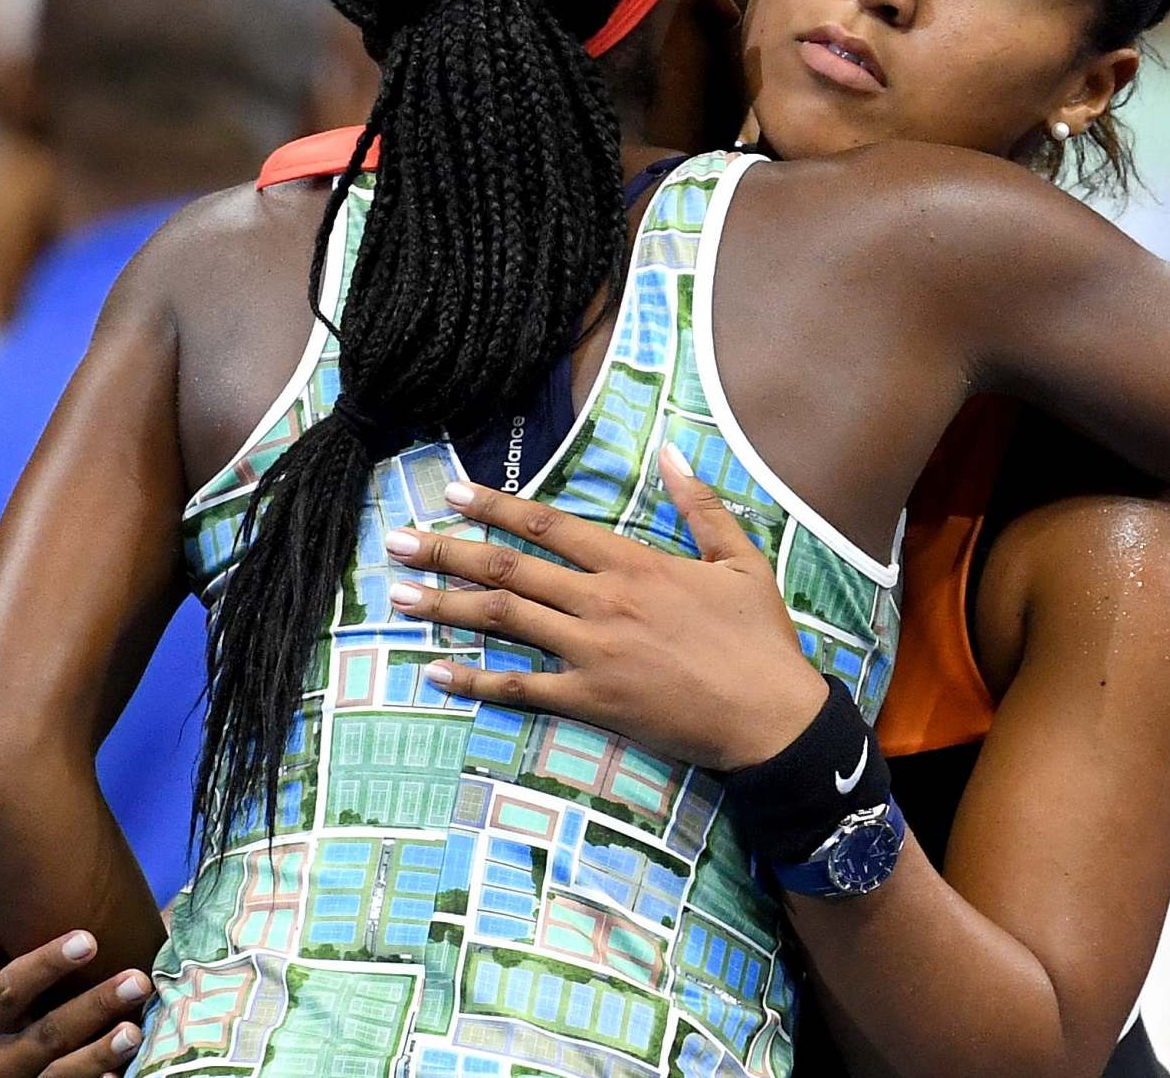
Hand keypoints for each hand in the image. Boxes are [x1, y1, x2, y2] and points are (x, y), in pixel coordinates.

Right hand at [0, 908, 150, 1077]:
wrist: (26, 1071)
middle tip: (139, 980)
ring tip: (135, 1031)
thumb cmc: (26, 1008)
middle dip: (94, 1005)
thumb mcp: (4, 985)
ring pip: (61, 1073)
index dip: (46, 964)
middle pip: (47, 1032)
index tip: (89, 940)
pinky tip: (120, 1076)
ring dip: (100, 1052)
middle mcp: (0, 1057)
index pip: (10, 988)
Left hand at [383, 446, 828, 770]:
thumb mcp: (739, 560)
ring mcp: (593, 652)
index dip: (498, 507)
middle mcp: (604, 602)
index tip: (453, 492)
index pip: (550, 526)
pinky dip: (478, 681)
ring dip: (448, 608)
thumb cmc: (760, 640)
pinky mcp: (593, 701)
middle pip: (511, 570)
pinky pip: (523, 689)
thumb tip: (670, 450)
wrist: (772, 718)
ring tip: (398, 598)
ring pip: (506, 622)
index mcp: (636, 564)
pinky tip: (438, 673)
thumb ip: (700, 505)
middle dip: (448, 554)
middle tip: (397, 542)